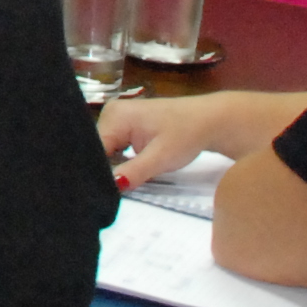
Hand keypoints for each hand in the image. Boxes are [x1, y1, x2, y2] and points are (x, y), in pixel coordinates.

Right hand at [97, 92, 233, 192]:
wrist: (210, 121)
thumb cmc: (187, 135)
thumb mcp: (161, 158)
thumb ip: (133, 172)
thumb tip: (110, 187)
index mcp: (115, 116)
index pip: (95, 150)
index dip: (98, 172)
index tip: (100, 192)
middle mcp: (111, 113)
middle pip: (98, 150)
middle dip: (105, 170)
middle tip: (111, 192)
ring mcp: (118, 118)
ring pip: (106, 151)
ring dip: (113, 167)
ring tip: (119, 182)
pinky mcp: (126, 126)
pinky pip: (115, 147)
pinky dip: (121, 161)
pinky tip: (127, 172)